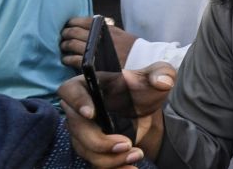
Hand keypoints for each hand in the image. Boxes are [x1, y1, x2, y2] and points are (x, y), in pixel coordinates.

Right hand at [59, 63, 175, 167]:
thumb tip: (162, 82)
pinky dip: (114, 168)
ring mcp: (82, 132)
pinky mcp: (91, 149)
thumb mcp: (159, 75)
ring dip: (110, 158)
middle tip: (127, 143)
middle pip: (76, 129)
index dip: (77, 101)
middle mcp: (79, 110)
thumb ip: (162, 73)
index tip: (91, 113)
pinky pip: (95, 163)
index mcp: (90, 85)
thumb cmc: (144, 89)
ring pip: (85, 150)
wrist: (146, 111)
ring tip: (137, 154)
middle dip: (100, 141)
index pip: (70, 90)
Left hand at [61, 17, 138, 68]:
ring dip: (64, 45)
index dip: (72, 22)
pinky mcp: (93, 64)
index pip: (83, 21)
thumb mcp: (121, 33)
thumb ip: (106, 30)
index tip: (68, 25)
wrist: (141, 62)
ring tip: (63, 47)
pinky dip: (67, 59)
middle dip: (65, 33)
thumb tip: (91, 26)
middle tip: (63, 36)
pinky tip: (66, 59)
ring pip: (71, 45)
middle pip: (74, 32)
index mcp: (105, 28)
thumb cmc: (132, 49)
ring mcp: (95, 50)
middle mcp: (99, 37)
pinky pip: (74, 59)